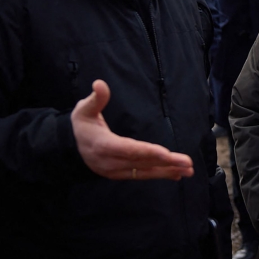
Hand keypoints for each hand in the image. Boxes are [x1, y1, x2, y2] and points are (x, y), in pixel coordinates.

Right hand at [72, 80, 193, 180]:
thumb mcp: (84, 109)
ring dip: (167, 171)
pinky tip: (177, 174)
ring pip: (144, 171)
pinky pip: (142, 175)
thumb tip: (99, 84)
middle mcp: (110, 162)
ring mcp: (116, 171)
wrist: (70, 147)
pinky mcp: (121, 174)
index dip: (147, 151)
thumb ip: (96, 98)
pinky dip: (160, 174)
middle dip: (165, 162)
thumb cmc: (82, 124)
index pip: (127, 149)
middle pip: (141, 162)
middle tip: (187, 162)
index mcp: (103, 145)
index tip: (166, 153)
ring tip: (188, 170)